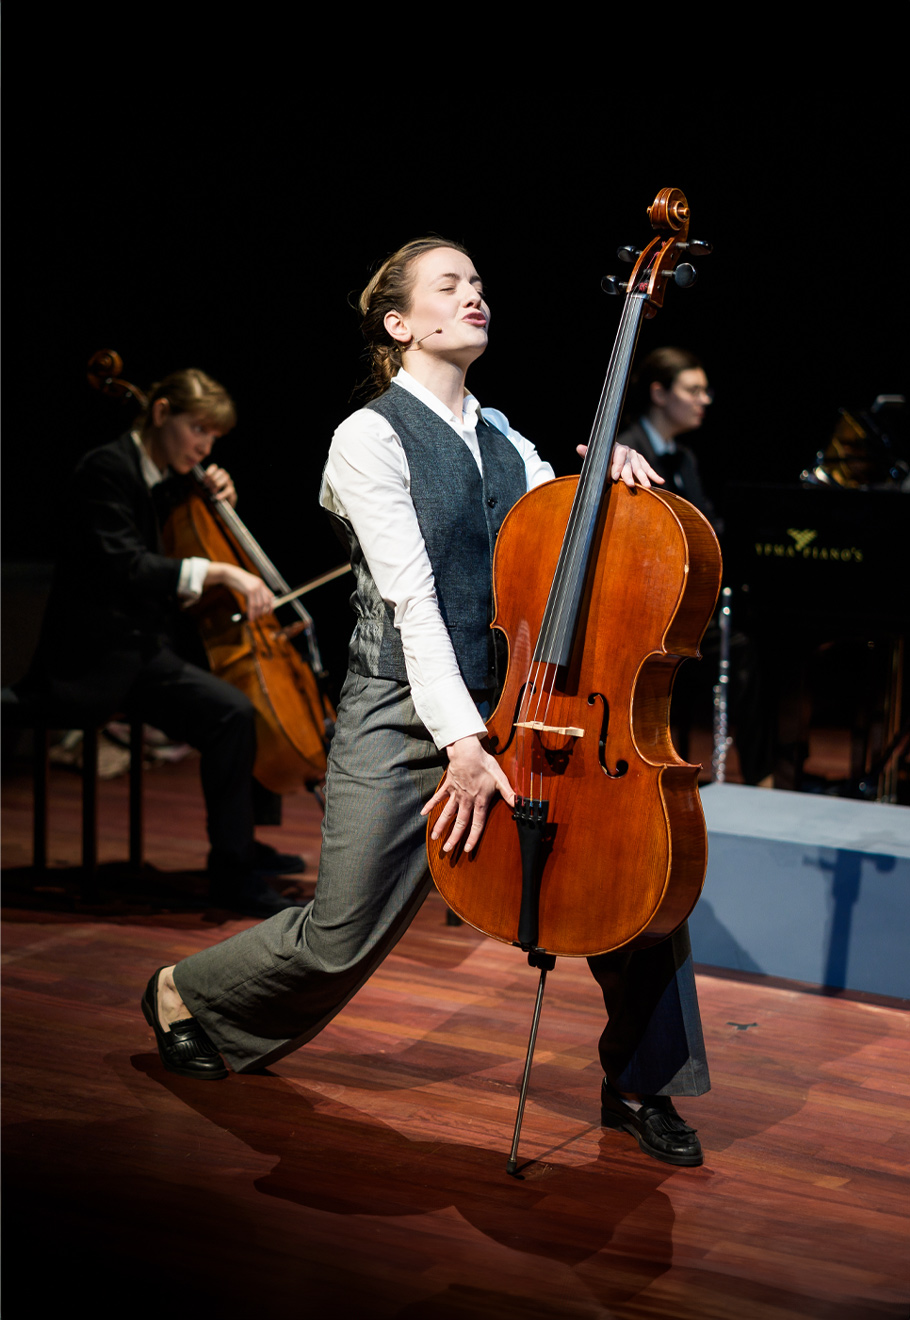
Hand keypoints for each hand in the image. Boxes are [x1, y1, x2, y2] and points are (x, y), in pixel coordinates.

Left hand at [201, 463, 237, 506]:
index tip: (203, 481)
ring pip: (226, 477)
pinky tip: (217, 498)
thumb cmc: (210, 497)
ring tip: (212, 492)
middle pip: (221, 471)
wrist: (220, 508)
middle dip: (212, 479)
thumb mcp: (205, 490)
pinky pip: (229, 490)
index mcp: (217, 474)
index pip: (214, 467)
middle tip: (206, 487)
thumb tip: (197, 483)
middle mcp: (225, 477)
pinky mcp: (233, 492)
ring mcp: (230, 484)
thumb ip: (203, 485)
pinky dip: (222, 493)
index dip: (208, 473)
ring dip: (217, 484)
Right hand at [204, 562, 273, 619]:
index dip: (271, 606)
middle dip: (263, 611)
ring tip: (253, 618)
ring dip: (256, 614)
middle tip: (259, 617)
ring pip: (259, 605)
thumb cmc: (236, 580)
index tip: (268, 613)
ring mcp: (255, 588)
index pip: (270, 596)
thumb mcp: (247, 586)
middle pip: (266, 602)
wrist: (229, 574)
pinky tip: (250, 617)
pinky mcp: (249, 590)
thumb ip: (252, 595)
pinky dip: (251, 613)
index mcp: (261, 583)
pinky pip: (252, 605)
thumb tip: (253, 607)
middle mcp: (260, 585)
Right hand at [421, 735, 515, 854]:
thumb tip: (520, 804)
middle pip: (459, 823)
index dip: (472, 838)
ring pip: (447, 813)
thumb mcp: (500, 778)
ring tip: (434, 837)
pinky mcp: (448, 786)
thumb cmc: (485, 764)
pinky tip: (423, 814)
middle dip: (453, 837)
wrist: (467, 751)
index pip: (477, 824)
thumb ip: (509, 793)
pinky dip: (431, 805)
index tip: (466, 849)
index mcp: (479, 801)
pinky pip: (438, 797)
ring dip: (440, 826)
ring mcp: (455, 794)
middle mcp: (466, 801)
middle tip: (446, 849)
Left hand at [575, 443, 663, 488]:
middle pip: (629, 464)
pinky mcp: (641, 462)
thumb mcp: (595, 456)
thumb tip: (579, 447)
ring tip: (648, 487)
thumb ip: (588, 453)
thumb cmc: (602, 458)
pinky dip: (655, 476)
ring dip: (645, 478)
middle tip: (630, 485)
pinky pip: (649, 469)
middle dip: (630, 475)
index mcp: (616, 448)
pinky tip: (661, 482)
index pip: (617, 456)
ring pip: (640, 468)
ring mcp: (635, 457)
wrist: (610, 455)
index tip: (614, 477)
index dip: (616, 466)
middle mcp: (627, 451)